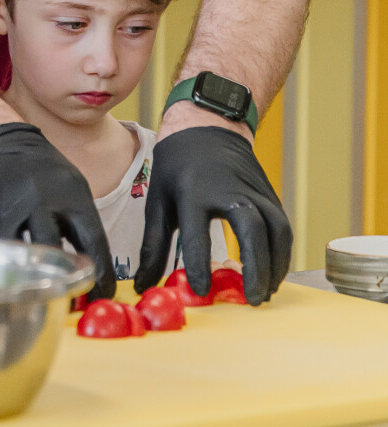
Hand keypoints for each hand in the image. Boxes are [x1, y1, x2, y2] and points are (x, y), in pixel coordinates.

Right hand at [0, 123, 114, 297]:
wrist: (1, 146)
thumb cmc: (45, 174)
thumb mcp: (74, 188)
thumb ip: (82, 226)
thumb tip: (93, 272)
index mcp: (70, 195)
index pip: (92, 241)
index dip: (101, 274)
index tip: (103, 295)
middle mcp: (40, 201)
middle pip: (51, 249)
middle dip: (60, 277)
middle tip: (66, 296)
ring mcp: (9, 209)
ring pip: (17, 254)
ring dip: (28, 275)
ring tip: (36, 288)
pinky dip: (3, 265)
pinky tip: (10, 271)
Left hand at [134, 126, 290, 304]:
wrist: (205, 126)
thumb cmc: (177, 168)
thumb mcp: (158, 201)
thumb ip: (153, 246)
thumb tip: (144, 286)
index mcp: (192, 191)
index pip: (197, 234)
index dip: (200, 266)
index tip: (203, 292)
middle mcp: (227, 189)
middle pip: (251, 229)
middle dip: (255, 267)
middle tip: (251, 299)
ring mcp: (253, 189)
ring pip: (276, 229)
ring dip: (275, 265)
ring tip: (264, 292)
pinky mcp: (269, 192)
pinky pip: (283, 226)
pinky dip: (282, 253)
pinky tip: (273, 273)